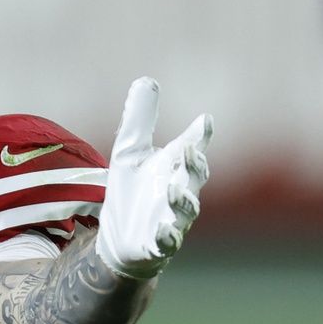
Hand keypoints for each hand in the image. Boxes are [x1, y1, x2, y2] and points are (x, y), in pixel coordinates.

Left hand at [97, 77, 210, 280]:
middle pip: (195, 177)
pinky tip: (162, 231)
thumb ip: (139, 120)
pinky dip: (167, 237)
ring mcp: (173, 219)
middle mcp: (181, 192)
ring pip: (186, 210)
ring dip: (182, 200)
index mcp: (176, 168)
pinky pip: (168, 242)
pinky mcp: (159, 244)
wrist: (119, 238)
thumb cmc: (131, 192)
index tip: (204, 121)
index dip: (199, 136)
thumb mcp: (129, 153)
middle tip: (189, 150)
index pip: (192, 148)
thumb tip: (147, 80)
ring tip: (173, 190)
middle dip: (194, 164)